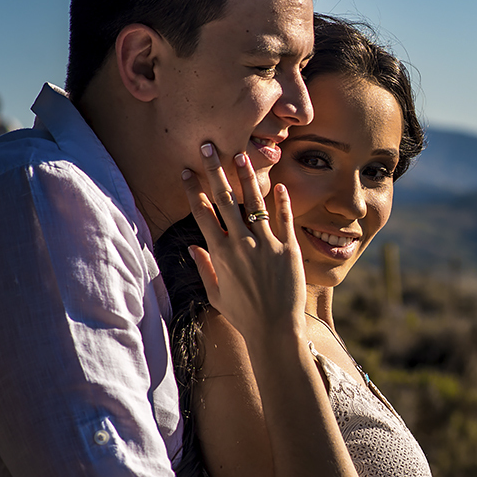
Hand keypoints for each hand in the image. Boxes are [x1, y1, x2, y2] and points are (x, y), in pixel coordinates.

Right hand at [180, 142, 305, 343]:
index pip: (202, 213)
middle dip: (215, 170)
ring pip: (254, 202)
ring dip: (246, 177)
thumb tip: (192, 247)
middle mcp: (240, 243)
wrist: (274, 329)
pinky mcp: (288, 249)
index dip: (194, 189)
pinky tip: (278, 184)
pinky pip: (284, 219)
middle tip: (208, 146)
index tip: (187, 170)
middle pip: (225, 199)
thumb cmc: (243, 315)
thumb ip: (204, 267)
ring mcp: (266, 244)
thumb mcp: (215, 293)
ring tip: (241, 155)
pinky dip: (282, 200)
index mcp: (219, 253)